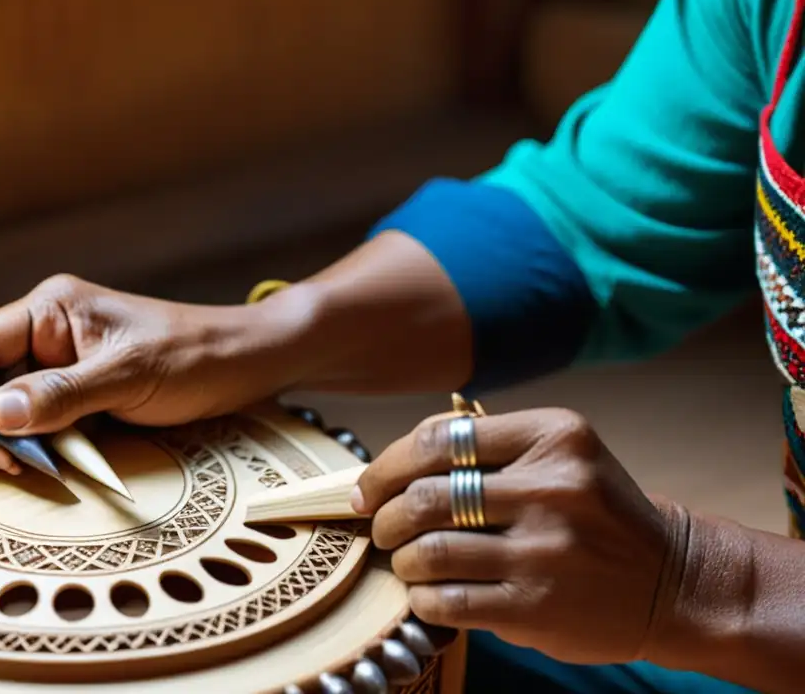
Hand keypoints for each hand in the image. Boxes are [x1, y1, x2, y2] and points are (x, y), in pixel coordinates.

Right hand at [0, 274, 301, 473]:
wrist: (242, 365)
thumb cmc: (195, 356)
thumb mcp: (129, 374)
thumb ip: (60, 393)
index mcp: (47, 308)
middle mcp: (39, 333)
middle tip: (3, 455)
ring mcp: (49, 367)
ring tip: (24, 463)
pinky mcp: (66, 397)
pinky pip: (19, 420)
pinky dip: (18, 444)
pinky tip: (37, 462)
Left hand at [352, 408, 675, 665]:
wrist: (672, 581)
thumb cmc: (596, 512)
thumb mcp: (561, 455)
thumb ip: (486, 448)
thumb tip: (392, 464)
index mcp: (553, 436)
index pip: (440, 438)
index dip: (388, 464)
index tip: (369, 486)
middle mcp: (552, 488)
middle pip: (426, 495)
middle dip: (386, 515)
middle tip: (381, 527)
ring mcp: (545, 551)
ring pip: (430, 550)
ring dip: (402, 559)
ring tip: (406, 561)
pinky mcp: (536, 607)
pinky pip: (447, 600)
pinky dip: (422, 597)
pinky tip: (427, 593)